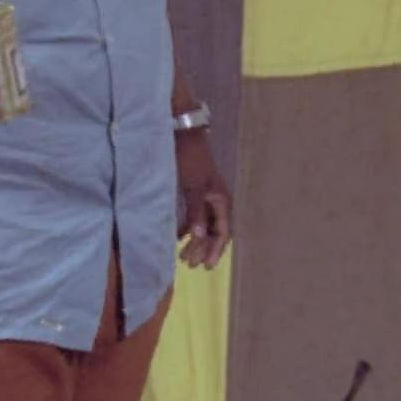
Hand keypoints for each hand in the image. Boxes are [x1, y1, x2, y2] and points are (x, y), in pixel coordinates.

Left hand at [175, 129, 232, 268]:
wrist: (182, 135)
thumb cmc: (190, 161)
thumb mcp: (192, 187)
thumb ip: (195, 212)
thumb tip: (198, 237)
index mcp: (221, 200)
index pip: (223, 232)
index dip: (216, 250)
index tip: (206, 266)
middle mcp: (216, 201)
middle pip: (213, 231)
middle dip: (203, 249)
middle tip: (189, 264)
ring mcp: (205, 197)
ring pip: (202, 226)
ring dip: (194, 241)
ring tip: (182, 256)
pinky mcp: (193, 193)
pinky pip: (193, 217)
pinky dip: (186, 228)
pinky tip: (177, 237)